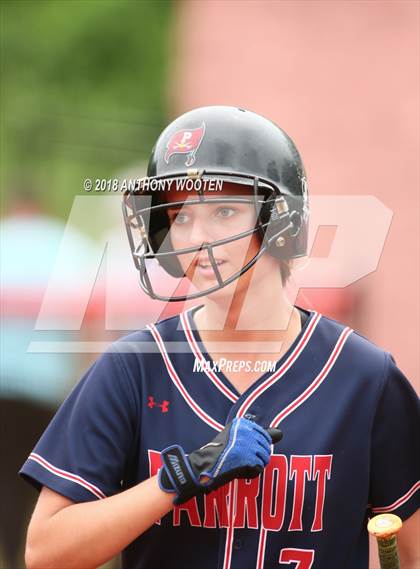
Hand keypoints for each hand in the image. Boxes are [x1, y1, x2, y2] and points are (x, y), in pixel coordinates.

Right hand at [158, 418, 281, 503]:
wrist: (205, 465)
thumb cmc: (218, 452)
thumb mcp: (234, 435)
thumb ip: (256, 433)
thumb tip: (281, 432)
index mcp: (242, 423)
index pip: (264, 435)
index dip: (257, 446)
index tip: (245, 451)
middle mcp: (246, 431)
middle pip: (265, 447)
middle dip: (257, 456)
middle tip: (242, 459)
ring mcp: (248, 444)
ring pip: (264, 458)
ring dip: (254, 464)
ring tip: (240, 464)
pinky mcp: (249, 458)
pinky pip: (258, 468)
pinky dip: (250, 472)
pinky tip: (239, 470)